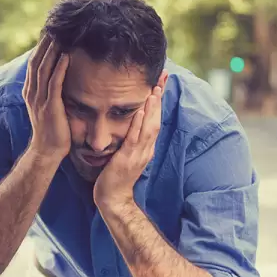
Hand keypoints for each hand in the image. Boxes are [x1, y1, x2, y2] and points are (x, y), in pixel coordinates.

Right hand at [22, 34, 70, 160]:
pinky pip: (54, 83)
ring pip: (44, 69)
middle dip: (45, 43)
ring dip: (52, 51)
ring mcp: (40, 100)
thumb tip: (60, 76)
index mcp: (30, 91)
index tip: (50, 32)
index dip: (41, 47)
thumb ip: (50, 90)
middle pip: (37, 61)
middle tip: (55, 26)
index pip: (34, 63)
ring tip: (60, 35)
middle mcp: (32, 93)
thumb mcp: (48, 105)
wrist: (48, 150)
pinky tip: (67, 56)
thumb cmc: (52, 129)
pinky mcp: (50, 107)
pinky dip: (60, 68)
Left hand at [93, 71, 167, 209]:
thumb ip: (130, 140)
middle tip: (164, 77)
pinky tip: (141, 111)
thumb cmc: (116, 177)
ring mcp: (138, 154)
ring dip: (153, 107)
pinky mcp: (127, 159)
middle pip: (157, 119)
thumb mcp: (126, 155)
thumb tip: (129, 126)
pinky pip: (135, 138)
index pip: (155, 119)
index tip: (161, 82)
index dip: (159, 101)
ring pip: (149, 127)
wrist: (113, 199)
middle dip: (160, 98)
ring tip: (155, 89)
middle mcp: (146, 149)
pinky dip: (139, 124)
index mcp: (146, 147)